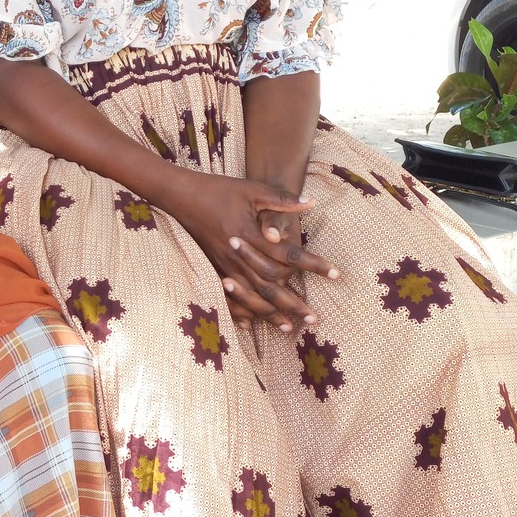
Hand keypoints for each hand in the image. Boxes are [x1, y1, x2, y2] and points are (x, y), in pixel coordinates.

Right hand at [163, 173, 337, 332]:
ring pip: (250, 296)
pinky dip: (240, 312)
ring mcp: (223, 265)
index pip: (289, 255)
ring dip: (270, 314)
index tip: (335, 274)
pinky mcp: (212, 268)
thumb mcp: (251, 189)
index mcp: (251, 234)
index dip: (314, 265)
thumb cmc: (219, 190)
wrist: (181, 196)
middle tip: (315, 318)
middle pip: (271, 285)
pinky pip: (227, 297)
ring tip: (288, 327)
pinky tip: (250, 325)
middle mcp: (238, 255)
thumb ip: (281, 199)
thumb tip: (311, 202)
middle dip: (294, 303)